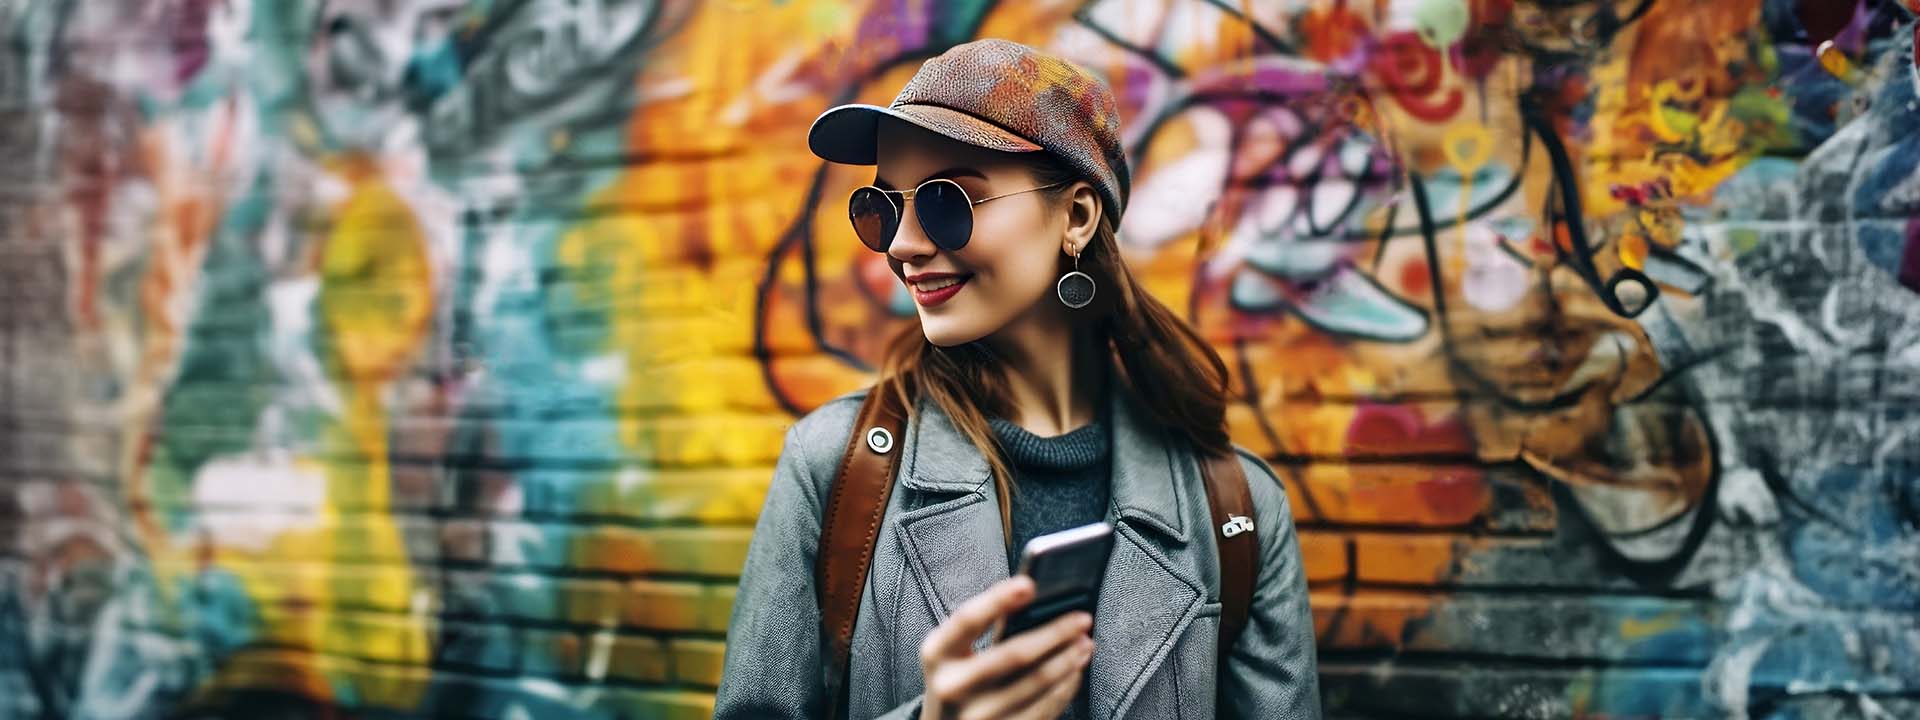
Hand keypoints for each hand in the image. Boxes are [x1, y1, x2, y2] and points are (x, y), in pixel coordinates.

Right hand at [918, 576, 1094, 719]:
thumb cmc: (956, 680)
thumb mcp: (954, 653)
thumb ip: (984, 628)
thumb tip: (1036, 602)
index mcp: (937, 655)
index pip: (968, 620)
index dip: (998, 599)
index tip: (1029, 583)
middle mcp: (952, 687)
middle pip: (1014, 654)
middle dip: (1056, 632)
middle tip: (1082, 618)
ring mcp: (977, 717)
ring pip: (1037, 682)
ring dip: (1068, 659)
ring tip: (1085, 643)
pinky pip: (1044, 708)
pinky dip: (1065, 687)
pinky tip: (1074, 672)